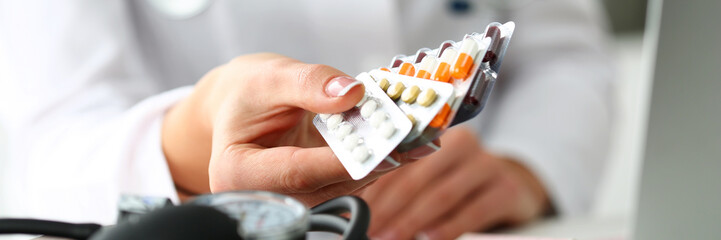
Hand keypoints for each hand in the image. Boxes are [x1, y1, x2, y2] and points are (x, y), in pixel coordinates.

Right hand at [162, 53, 409, 204]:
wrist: (242, 104)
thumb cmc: (247, 93)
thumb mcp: (271, 76)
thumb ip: (309, 84)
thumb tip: (352, 94)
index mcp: (239, 170)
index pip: (297, 172)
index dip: (343, 160)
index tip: (385, 146)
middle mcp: (267, 194)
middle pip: (328, 184)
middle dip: (375, 161)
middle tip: (418, 138)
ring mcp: (294, 197)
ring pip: (346, 186)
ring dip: (383, 160)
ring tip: (418, 134)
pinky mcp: (317, 190)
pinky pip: (350, 177)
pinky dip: (375, 156)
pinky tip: (399, 136)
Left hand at [361, 127, 549, 239]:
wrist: (513, 189)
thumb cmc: (457, 184)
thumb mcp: (430, 178)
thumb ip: (400, 186)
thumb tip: (360, 211)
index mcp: (436, 134)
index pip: (398, 160)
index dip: (374, 188)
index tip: (354, 211)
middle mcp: (463, 143)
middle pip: (418, 177)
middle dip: (389, 209)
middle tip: (371, 230)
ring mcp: (488, 164)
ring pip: (442, 193)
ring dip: (413, 221)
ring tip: (392, 238)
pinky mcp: (507, 188)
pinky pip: (473, 209)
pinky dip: (449, 226)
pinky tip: (430, 238)